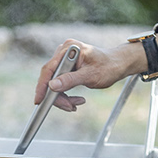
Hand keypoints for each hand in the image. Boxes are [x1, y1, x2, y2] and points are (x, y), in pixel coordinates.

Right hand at [33, 37, 157, 111]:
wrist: (118, 65)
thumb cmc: (108, 67)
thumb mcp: (90, 76)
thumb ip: (70, 80)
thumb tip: (52, 86)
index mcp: (69, 50)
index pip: (49, 69)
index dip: (42, 86)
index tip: (39, 100)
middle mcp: (64, 52)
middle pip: (51, 77)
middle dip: (58, 95)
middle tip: (69, 107)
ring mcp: (65, 59)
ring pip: (55, 82)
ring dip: (63, 97)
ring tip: (76, 105)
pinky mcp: (67, 66)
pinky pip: (61, 82)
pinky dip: (66, 93)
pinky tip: (76, 100)